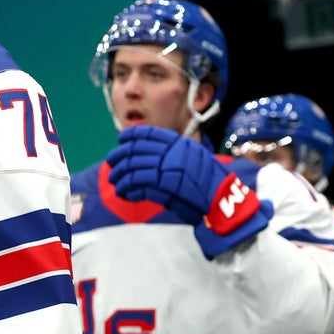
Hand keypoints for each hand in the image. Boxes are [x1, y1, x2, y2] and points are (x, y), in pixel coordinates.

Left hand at [106, 126, 269, 257]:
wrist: (222, 200)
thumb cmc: (208, 183)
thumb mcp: (192, 159)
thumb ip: (172, 155)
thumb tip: (147, 155)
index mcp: (178, 143)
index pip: (148, 134)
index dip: (131, 136)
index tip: (121, 140)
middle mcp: (171, 152)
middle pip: (135, 151)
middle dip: (119, 157)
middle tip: (111, 164)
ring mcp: (167, 167)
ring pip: (133, 169)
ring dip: (120, 177)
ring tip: (115, 183)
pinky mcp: (163, 185)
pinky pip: (138, 185)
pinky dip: (128, 190)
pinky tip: (125, 194)